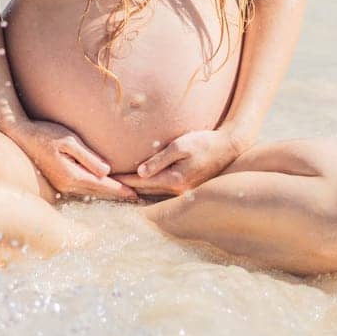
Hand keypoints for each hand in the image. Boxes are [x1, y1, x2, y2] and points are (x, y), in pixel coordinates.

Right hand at [8, 120, 138, 201]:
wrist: (22, 135)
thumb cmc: (46, 133)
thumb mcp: (69, 141)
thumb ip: (88, 157)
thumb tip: (106, 172)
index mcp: (71, 175)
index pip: (102, 185)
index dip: (120, 190)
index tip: (135, 194)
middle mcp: (66, 184)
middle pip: (97, 193)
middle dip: (116, 195)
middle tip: (136, 198)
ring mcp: (61, 184)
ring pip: (90, 192)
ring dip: (107, 194)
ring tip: (123, 195)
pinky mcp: (59, 180)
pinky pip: (82, 188)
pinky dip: (96, 189)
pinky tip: (103, 188)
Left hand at [118, 129, 242, 197]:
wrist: (228, 147)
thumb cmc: (204, 142)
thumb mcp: (181, 146)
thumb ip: (160, 159)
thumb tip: (140, 173)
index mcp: (174, 180)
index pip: (142, 182)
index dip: (124, 179)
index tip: (108, 178)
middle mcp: (177, 190)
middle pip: (146, 191)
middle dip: (128, 187)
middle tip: (109, 184)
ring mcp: (183, 191)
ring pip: (154, 192)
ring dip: (139, 189)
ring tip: (122, 185)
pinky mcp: (187, 187)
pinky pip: (163, 190)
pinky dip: (150, 187)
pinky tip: (143, 184)